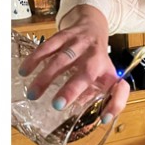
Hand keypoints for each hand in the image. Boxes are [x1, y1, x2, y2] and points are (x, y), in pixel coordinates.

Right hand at [18, 5, 128, 121]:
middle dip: (71, 89)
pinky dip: (36, 59)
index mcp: (109, 71)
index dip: (116, 104)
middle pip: (86, 72)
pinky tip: (25, 71)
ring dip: (47, 77)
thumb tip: (101, 118)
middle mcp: (96, 57)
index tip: (103, 118)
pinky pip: (49, 47)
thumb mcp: (107, 78)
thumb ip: (106, 98)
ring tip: (32, 94)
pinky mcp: (64, 36)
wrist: (93, 25)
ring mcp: (80, 44)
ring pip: (63, 59)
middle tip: (56, 105)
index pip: (119, 88)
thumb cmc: (98, 60)